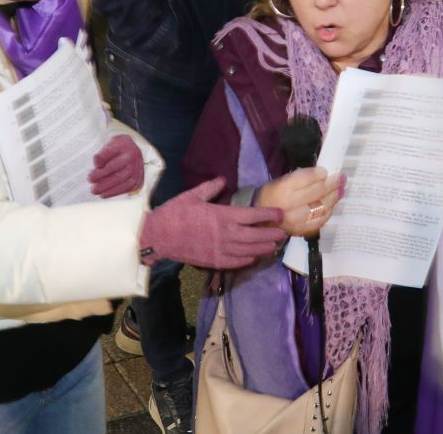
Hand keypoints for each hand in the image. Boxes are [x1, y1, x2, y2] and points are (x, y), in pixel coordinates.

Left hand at [88, 134, 144, 197]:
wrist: (133, 152)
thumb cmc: (117, 149)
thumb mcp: (109, 144)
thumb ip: (102, 154)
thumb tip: (97, 167)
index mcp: (123, 144)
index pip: (109, 153)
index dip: (99, 160)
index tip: (95, 165)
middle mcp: (132, 155)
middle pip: (114, 167)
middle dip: (100, 176)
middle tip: (90, 180)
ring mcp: (137, 168)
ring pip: (121, 179)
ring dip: (105, 186)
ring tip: (95, 190)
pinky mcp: (138, 179)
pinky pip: (126, 187)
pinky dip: (113, 192)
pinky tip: (104, 194)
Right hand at [137, 177, 284, 269]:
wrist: (159, 237)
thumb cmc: (175, 213)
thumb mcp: (192, 195)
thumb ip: (210, 188)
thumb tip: (222, 180)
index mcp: (222, 215)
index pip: (252, 216)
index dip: (268, 215)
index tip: (280, 214)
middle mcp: (226, 234)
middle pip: (255, 236)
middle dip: (270, 234)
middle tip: (283, 233)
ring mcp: (220, 249)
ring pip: (248, 251)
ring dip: (262, 248)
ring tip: (273, 247)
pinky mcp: (213, 261)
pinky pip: (234, 262)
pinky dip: (246, 260)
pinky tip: (252, 258)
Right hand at [257, 166, 344, 237]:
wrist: (262, 222)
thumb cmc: (272, 197)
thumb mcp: (281, 181)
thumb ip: (300, 178)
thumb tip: (322, 174)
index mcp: (283, 189)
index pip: (307, 179)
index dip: (319, 174)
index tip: (326, 171)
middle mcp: (290, 206)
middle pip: (318, 192)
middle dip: (332, 184)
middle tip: (342, 178)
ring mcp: (297, 221)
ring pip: (322, 207)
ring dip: (334, 198)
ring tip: (341, 190)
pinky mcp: (302, 231)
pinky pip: (320, 220)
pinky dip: (328, 211)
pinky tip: (332, 205)